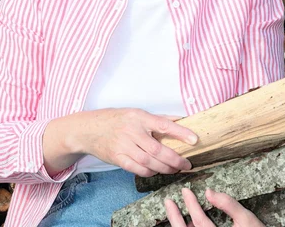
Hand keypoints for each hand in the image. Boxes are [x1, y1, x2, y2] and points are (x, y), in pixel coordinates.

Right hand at [77, 108, 196, 177]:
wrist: (90, 129)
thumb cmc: (117, 119)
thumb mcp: (137, 113)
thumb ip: (158, 118)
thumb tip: (181, 119)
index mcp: (140, 117)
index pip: (163, 124)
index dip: (180, 132)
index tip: (194, 139)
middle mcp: (132, 131)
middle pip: (157, 149)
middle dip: (175, 159)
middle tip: (186, 164)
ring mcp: (123, 145)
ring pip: (148, 161)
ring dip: (164, 167)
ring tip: (175, 169)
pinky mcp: (117, 157)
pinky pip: (136, 168)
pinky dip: (149, 171)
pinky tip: (156, 171)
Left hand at [165, 187, 264, 226]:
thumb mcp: (247, 219)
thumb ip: (228, 204)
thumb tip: (209, 191)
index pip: (200, 222)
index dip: (191, 205)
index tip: (185, 190)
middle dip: (174, 218)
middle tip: (168, 201)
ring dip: (179, 226)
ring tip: (174, 212)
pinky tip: (186, 223)